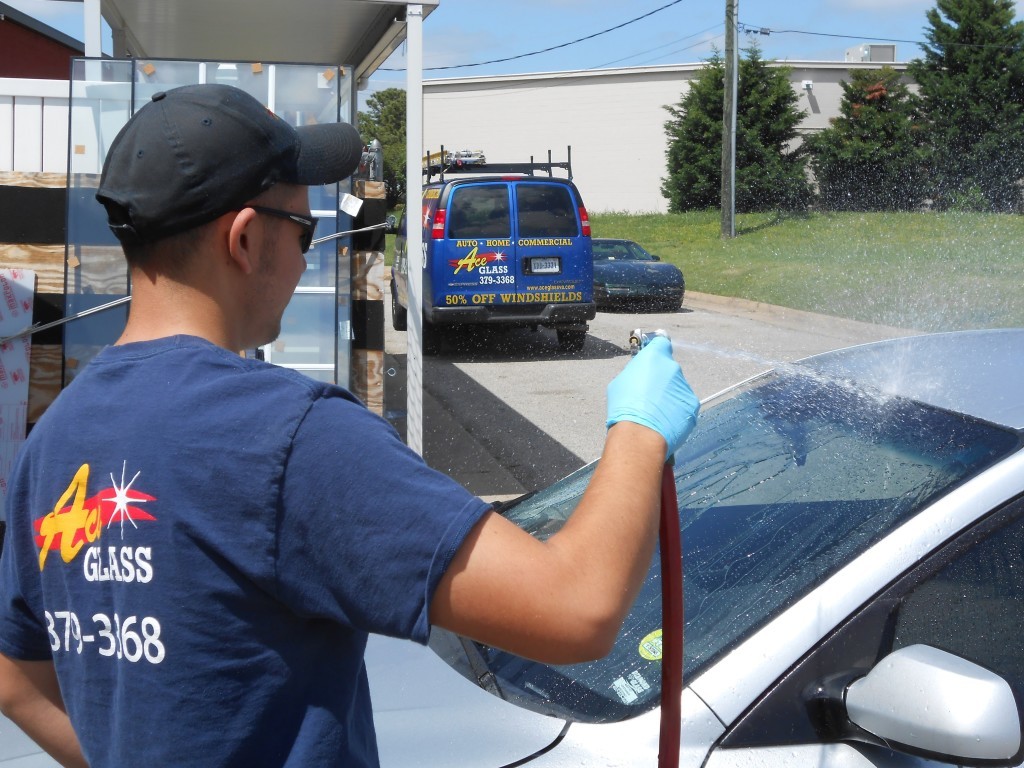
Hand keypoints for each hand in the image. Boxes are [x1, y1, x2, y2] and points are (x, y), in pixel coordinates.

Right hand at [606, 336, 698, 458]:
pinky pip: (683, 405)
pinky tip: (663, 421)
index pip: (661, 343)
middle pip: (668, 369)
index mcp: (654, 357)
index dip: (657, 349)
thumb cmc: (625, 408)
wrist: (641, 434)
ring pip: (676, 389)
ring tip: (654, 412)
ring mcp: (685, 387)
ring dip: (668, 397)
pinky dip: (675, 411)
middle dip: (660, 379)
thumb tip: (639, 375)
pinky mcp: (692, 405)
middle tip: (647, 395)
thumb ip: (635, 373)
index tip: (653, 355)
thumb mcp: (620, 382)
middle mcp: (673, 368)